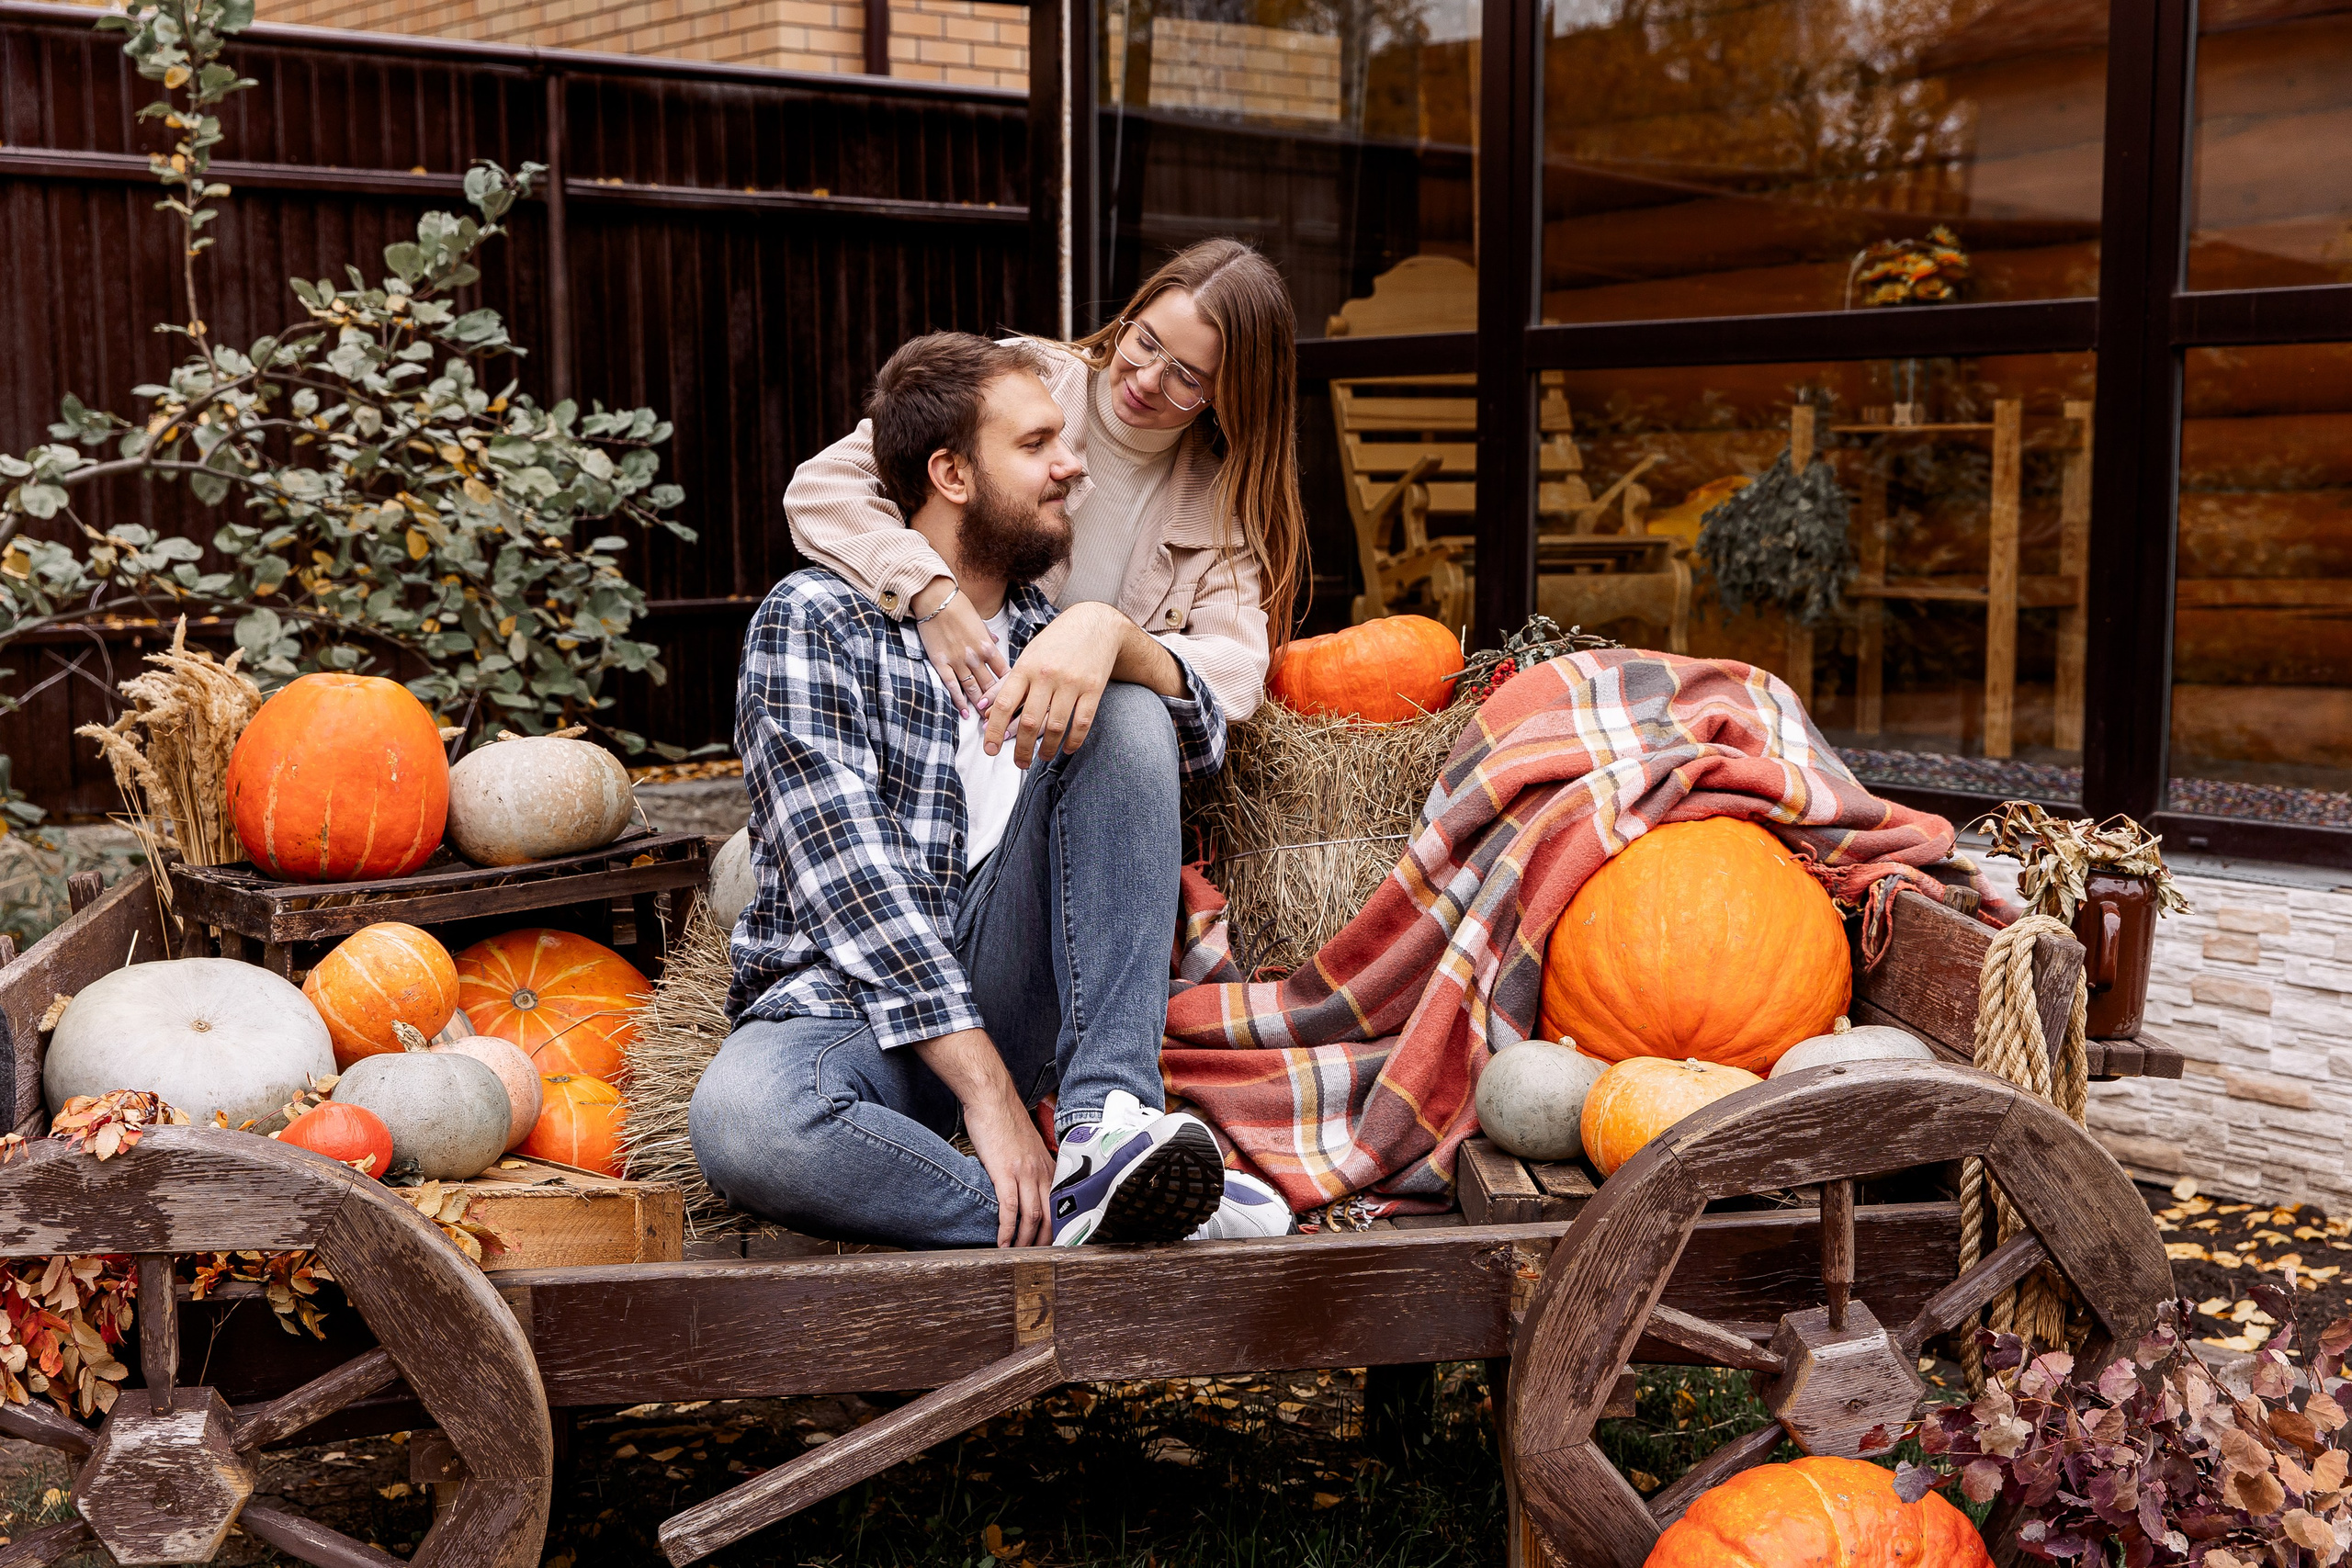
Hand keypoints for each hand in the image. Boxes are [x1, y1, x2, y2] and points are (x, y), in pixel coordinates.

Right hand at [911, 576, 1006, 717]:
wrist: (935, 599)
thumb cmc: (958, 606)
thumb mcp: (980, 620)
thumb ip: (987, 636)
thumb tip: (995, 642)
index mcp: (988, 646)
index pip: (1005, 673)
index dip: (1010, 688)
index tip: (1014, 698)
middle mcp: (976, 657)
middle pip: (991, 685)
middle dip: (997, 702)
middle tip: (1003, 716)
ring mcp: (958, 662)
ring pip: (973, 689)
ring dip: (980, 705)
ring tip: (986, 719)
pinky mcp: (941, 663)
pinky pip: (952, 686)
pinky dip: (960, 701)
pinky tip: (965, 713)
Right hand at [912, 1027, 1055, 1245]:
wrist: (991, 1098)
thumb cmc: (1005, 1120)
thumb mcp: (1026, 1146)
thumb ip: (1031, 1166)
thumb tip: (1025, 1186)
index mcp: (1049, 1166)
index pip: (1061, 1205)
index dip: (1059, 1229)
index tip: (1054, 1246)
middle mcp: (1042, 1171)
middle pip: (1052, 1217)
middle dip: (1045, 1242)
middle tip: (1036, 1259)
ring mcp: (1025, 1172)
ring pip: (1033, 1217)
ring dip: (1025, 1241)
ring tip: (1016, 1256)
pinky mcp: (1005, 1172)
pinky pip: (1010, 1209)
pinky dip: (1007, 1230)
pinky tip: (1002, 1242)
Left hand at [983, 601, 1127, 766]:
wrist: (1094, 623)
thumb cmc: (1056, 642)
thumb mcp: (1027, 657)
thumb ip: (1005, 684)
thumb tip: (983, 709)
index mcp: (1026, 667)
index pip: (1006, 704)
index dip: (994, 730)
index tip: (990, 750)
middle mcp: (1047, 675)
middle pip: (1030, 722)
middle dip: (1022, 749)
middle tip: (1019, 763)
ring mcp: (1072, 682)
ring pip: (1056, 727)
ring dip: (1047, 749)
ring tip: (1042, 758)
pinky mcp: (1093, 688)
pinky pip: (1082, 723)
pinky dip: (1073, 741)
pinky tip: (1067, 749)